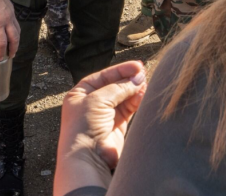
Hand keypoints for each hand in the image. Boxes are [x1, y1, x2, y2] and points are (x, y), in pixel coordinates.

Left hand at [0, 0, 19, 60]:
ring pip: (18, 31)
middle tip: (10, 56)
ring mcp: (11, 15)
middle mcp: (7, 21)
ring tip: (13, 47)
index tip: (0, 58)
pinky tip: (12, 34)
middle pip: (14, 38)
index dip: (1, 52)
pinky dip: (16, 32)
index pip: (1, 42)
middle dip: (13, 49)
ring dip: (17, 41)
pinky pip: (16, 24)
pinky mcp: (12, 10)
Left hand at [54, 61, 146, 192]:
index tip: (137, 66)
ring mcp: (105, 116)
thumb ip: (119, 87)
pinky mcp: (117, 128)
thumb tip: (137, 78)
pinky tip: (144, 95)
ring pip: (123, 98)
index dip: (120, 70)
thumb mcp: (98, 100)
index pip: (103, 76)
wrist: (87, 158)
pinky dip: (137, 102)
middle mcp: (91, 104)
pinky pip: (129, 111)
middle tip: (144, 74)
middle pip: (114, 87)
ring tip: (146, 84)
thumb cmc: (83, 127)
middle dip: (128, 80)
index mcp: (80, 94)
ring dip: (134, 91)